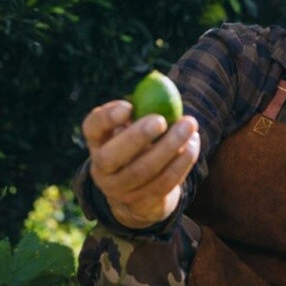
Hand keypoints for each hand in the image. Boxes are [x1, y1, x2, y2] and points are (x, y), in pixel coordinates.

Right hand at [81, 100, 199, 227]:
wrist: (141, 193)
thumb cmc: (141, 146)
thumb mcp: (135, 128)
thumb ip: (143, 110)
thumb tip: (160, 82)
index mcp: (98, 142)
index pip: (92, 127)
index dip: (107, 118)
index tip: (129, 106)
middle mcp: (101, 168)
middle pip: (112, 156)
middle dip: (138, 136)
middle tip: (162, 119)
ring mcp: (119, 189)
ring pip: (143, 170)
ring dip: (170, 147)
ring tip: (189, 127)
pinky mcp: (142, 203)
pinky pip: (164, 183)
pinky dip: (181, 163)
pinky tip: (193, 145)